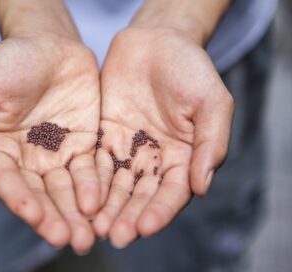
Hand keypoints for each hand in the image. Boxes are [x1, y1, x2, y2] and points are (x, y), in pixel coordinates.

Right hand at [0, 33, 99, 252]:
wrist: (49, 43)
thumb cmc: (9, 61)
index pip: (7, 182)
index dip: (19, 200)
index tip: (33, 215)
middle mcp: (28, 160)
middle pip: (41, 195)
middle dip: (54, 218)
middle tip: (69, 239)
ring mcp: (58, 156)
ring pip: (67, 191)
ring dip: (77, 214)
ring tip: (87, 236)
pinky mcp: (84, 147)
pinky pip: (91, 171)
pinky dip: (95, 188)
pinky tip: (101, 205)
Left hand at [92, 28, 233, 247]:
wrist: (156, 41)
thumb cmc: (191, 68)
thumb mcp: (211, 101)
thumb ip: (212, 143)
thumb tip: (203, 186)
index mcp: (184, 157)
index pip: (172, 193)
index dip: (160, 211)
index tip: (145, 227)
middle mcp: (154, 161)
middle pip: (140, 196)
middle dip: (128, 217)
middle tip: (113, 236)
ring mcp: (127, 150)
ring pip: (115, 186)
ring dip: (105, 207)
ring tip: (93, 226)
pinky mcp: (103, 137)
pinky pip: (94, 163)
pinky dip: (87, 182)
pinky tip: (79, 198)